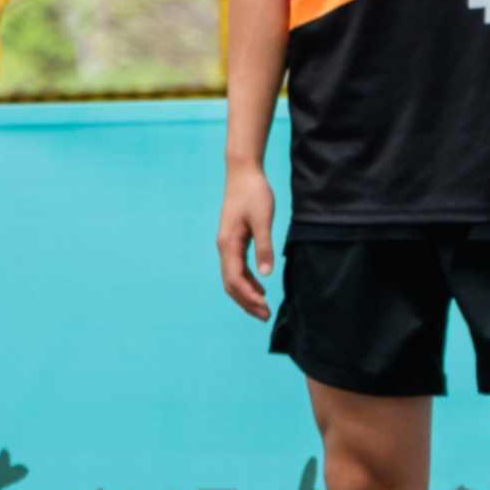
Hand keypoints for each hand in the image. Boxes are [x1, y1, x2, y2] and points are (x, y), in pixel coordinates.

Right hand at [217, 161, 274, 317]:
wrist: (242, 172)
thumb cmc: (253, 193)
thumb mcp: (263, 220)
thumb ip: (263, 247)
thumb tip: (266, 275)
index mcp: (228, 244)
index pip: (235, 279)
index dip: (249, 296)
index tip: (265, 308)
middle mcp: (223, 247)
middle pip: (230, 283)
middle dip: (246, 302)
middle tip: (265, 316)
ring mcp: (226, 244)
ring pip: (232, 277)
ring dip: (246, 294)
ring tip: (263, 308)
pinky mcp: (232, 240)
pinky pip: (236, 268)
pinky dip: (246, 282)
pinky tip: (260, 287)